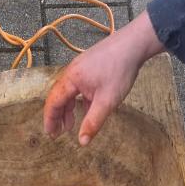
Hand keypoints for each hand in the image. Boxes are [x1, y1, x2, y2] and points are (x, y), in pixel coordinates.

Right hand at [43, 11, 163, 145]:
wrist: (134, 44)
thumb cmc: (120, 70)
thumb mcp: (106, 102)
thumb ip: (92, 122)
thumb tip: (82, 142)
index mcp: (71, 79)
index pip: (53, 102)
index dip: (50, 119)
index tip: (50, 134)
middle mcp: (72, 72)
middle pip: (59, 96)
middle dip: (57, 116)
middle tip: (58, 133)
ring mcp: (81, 68)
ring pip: (69, 92)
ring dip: (68, 109)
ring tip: (70, 125)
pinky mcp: (90, 66)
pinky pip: (79, 86)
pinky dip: (79, 100)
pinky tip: (87, 109)